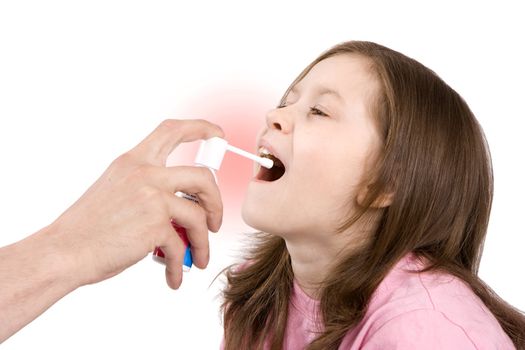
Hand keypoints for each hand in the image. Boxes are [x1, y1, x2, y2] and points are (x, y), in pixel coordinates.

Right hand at [48, 119, 223, 288]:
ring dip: (203, 241)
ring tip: (199, 257)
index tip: (217, 133)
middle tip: (214, 221)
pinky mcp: (156, 225)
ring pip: (199, 216)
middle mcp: (145, 173)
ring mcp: (153, 198)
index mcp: (134, 161)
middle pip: (203, 176)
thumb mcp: (116, 189)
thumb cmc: (88, 227)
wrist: (64, 251)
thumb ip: (148, 188)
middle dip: (216, 201)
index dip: (200, 127)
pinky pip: (182, 246)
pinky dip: (181, 265)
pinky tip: (175, 276)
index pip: (172, 131)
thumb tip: (181, 207)